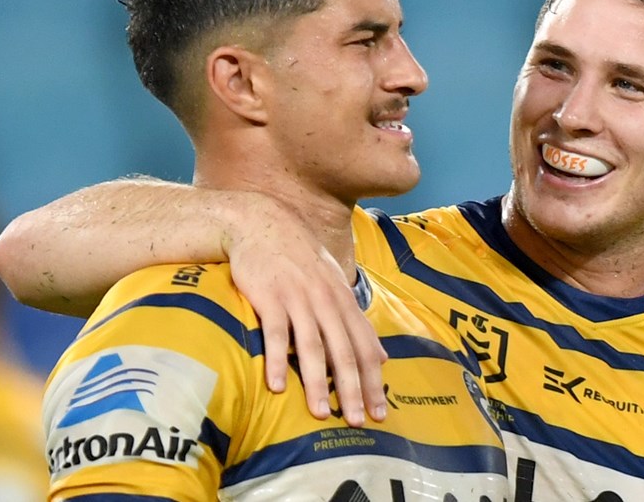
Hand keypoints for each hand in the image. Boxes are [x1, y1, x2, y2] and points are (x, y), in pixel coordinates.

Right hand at [220, 198, 388, 426]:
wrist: (261, 223)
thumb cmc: (298, 257)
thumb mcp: (334, 283)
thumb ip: (356, 321)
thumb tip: (381, 356)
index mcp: (343, 300)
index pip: (365, 347)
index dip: (374, 381)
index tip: (379, 412)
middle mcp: (326, 301)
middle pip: (344, 352)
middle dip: (353, 389)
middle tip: (356, 421)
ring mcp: (298, 299)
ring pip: (312, 347)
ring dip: (317, 382)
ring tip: (320, 413)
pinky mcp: (269, 297)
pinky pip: (275, 334)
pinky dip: (277, 360)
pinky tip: (276, 385)